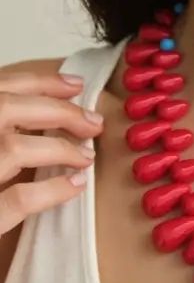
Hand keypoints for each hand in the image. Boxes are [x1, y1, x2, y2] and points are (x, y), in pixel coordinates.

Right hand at [0, 72, 103, 235]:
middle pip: (5, 108)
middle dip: (59, 111)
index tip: (77, 85)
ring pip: (12, 148)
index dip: (39, 83)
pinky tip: (76, 185)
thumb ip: (2, 129)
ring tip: (87, 157)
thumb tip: (48, 112)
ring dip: (59, 149)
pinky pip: (16, 200)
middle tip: (94, 122)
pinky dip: (51, 190)